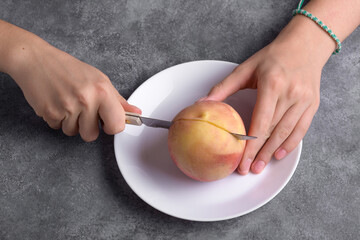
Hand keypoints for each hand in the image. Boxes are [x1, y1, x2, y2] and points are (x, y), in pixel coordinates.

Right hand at [7, 33, 140, 141]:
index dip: (112, 126)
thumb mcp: (99, 80)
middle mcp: (86, 100)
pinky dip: (57, 119)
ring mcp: (67, 107)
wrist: (36, 60)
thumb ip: (118, 100)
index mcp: (102, 91)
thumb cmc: (69, 69)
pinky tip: (56, 102)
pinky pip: (57, 127)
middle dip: (87, 127)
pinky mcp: (49, 112)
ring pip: (73, 133)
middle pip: (92, 135)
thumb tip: (136, 114)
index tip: (107, 122)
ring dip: (71, 123)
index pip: (117, 125)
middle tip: (82, 110)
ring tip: (67, 103)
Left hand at [200, 16, 334, 173]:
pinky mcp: (313, 104)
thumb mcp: (245, 68)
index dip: (250, 145)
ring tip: (260, 166)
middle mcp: (290, 94)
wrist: (304, 45)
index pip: (260, 122)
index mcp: (272, 85)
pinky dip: (290, 144)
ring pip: (287, 133)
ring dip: (272, 152)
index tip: (241, 161)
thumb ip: (223, 87)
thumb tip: (202, 103)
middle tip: (248, 170)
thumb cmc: (272, 57)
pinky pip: (302, 129)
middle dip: (259, 153)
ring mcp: (304, 100)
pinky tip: (279, 154)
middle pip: (273, 131)